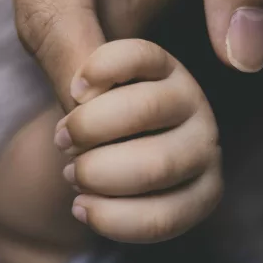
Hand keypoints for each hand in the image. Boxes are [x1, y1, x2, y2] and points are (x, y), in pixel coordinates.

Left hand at [55, 39, 222, 242]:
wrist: (89, 160)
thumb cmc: (75, 106)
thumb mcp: (59, 50)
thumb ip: (63, 43)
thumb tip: (80, 89)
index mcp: (161, 64)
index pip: (139, 56)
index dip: (101, 69)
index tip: (74, 89)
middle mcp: (192, 101)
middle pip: (148, 109)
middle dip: (90, 129)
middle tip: (62, 141)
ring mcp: (204, 150)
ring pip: (158, 166)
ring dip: (101, 175)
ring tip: (73, 176)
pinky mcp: (204, 194)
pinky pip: (166, 216)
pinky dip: (116, 218)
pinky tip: (84, 208)